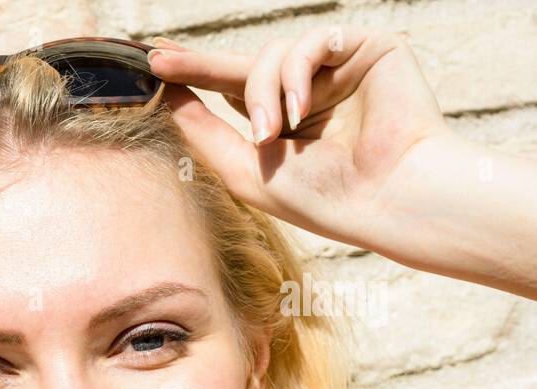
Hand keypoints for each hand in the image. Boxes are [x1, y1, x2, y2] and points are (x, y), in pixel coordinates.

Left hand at [147, 29, 452, 256]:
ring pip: (273, 54)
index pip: (230, 90)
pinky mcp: (369, 48)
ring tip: (269, 132)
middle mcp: (308, 92)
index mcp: (282, 122)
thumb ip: (205, 132)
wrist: (386, 198)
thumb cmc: (321, 197)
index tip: (153, 62)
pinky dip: (295, 75)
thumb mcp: (245, 168)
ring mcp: (338, 69)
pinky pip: (313, 42)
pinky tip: (298, 111)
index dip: (194, 74)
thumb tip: (166, 96)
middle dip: (201, 65)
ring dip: (261, 93)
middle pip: (244, 66)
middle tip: (160, 58)